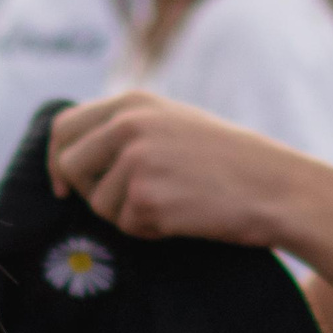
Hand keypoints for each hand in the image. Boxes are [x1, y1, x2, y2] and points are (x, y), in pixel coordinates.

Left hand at [48, 92, 306, 244]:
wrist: (275, 186)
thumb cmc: (229, 161)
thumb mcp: (173, 124)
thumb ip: (126, 129)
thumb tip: (73, 156)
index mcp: (132, 101)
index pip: (65, 126)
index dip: (57, 159)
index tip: (63, 185)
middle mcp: (127, 124)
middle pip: (70, 165)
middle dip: (87, 192)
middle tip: (122, 205)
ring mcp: (135, 160)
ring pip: (98, 204)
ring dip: (128, 215)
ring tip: (174, 202)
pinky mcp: (145, 197)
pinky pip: (127, 226)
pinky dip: (150, 230)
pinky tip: (184, 216)